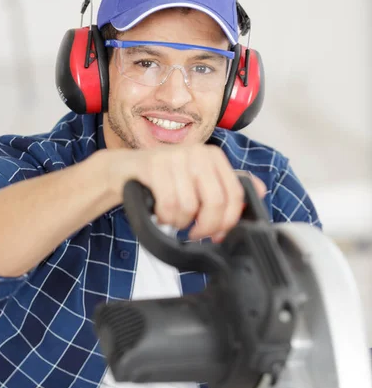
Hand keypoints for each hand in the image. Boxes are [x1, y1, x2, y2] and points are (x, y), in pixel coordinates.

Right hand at [106, 144, 265, 241]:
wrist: (124, 171)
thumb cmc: (164, 180)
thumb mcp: (199, 181)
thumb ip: (228, 186)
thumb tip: (262, 191)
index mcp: (214, 157)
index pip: (234, 196)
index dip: (227, 222)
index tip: (216, 234)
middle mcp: (198, 153)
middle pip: (215, 203)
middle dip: (205, 227)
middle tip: (194, 233)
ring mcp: (175, 158)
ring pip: (189, 207)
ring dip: (178, 222)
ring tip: (171, 217)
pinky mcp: (154, 166)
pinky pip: (168, 204)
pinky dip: (164, 217)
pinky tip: (160, 213)